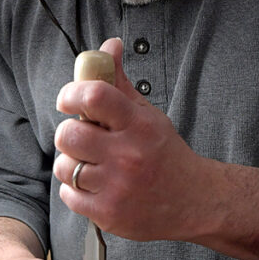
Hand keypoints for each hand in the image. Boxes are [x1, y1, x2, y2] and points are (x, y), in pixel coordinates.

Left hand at [53, 38, 210, 240]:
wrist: (194, 201)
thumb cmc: (165, 154)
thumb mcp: (147, 114)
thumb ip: (120, 82)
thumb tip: (108, 45)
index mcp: (138, 125)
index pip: (94, 96)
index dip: (71, 93)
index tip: (68, 99)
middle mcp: (128, 154)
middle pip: (69, 134)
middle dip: (68, 133)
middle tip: (81, 137)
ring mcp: (117, 186)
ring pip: (64, 166)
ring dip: (70, 162)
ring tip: (89, 163)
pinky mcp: (108, 214)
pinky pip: (68, 194)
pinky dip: (74, 189)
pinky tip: (93, 185)